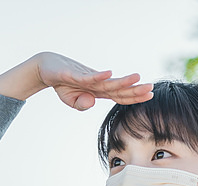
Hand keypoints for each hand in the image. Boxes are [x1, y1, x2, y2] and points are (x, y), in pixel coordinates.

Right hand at [35, 52, 153, 110]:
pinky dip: (98, 76)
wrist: (45, 68)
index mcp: (98, 91)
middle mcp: (96, 83)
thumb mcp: (71, 101)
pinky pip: (88, 77)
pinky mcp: (73, 75)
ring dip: (122, 81)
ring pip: (107, 82)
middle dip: (135, 90)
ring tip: (137, 77)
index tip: (149, 95)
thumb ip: (82, 105)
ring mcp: (86, 78)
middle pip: (118, 89)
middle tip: (151, 88)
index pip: (120, 95)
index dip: (134, 97)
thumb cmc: (62, 84)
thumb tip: (92, 102)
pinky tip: (109, 73)